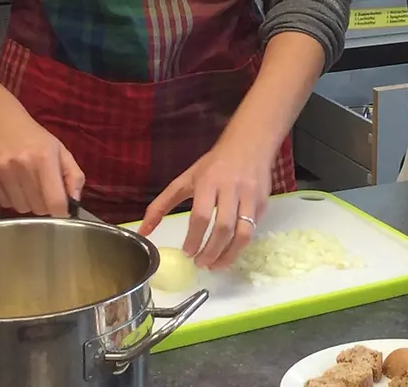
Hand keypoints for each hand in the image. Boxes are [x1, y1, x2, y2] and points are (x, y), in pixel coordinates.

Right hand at [0, 102, 84, 216]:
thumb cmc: (34, 137)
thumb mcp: (61, 151)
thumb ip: (74, 176)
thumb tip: (75, 202)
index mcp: (44, 159)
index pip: (55, 202)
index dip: (61, 210)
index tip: (62, 208)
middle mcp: (21, 166)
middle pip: (38, 209)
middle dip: (44, 204)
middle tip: (43, 189)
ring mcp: (0, 173)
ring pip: (20, 208)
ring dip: (27, 202)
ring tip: (27, 184)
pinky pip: (3, 204)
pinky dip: (11, 199)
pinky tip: (12, 182)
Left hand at [140, 137, 274, 269]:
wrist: (250, 143)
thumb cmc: (214, 164)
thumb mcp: (185, 179)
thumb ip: (162, 205)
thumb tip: (143, 231)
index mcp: (209, 182)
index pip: (202, 215)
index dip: (194, 238)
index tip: (187, 253)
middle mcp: (232, 188)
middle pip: (223, 227)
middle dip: (211, 251)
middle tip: (201, 264)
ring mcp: (251, 196)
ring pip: (243, 233)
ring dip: (230, 254)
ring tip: (216, 265)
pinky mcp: (264, 202)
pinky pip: (254, 228)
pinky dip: (241, 244)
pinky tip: (230, 250)